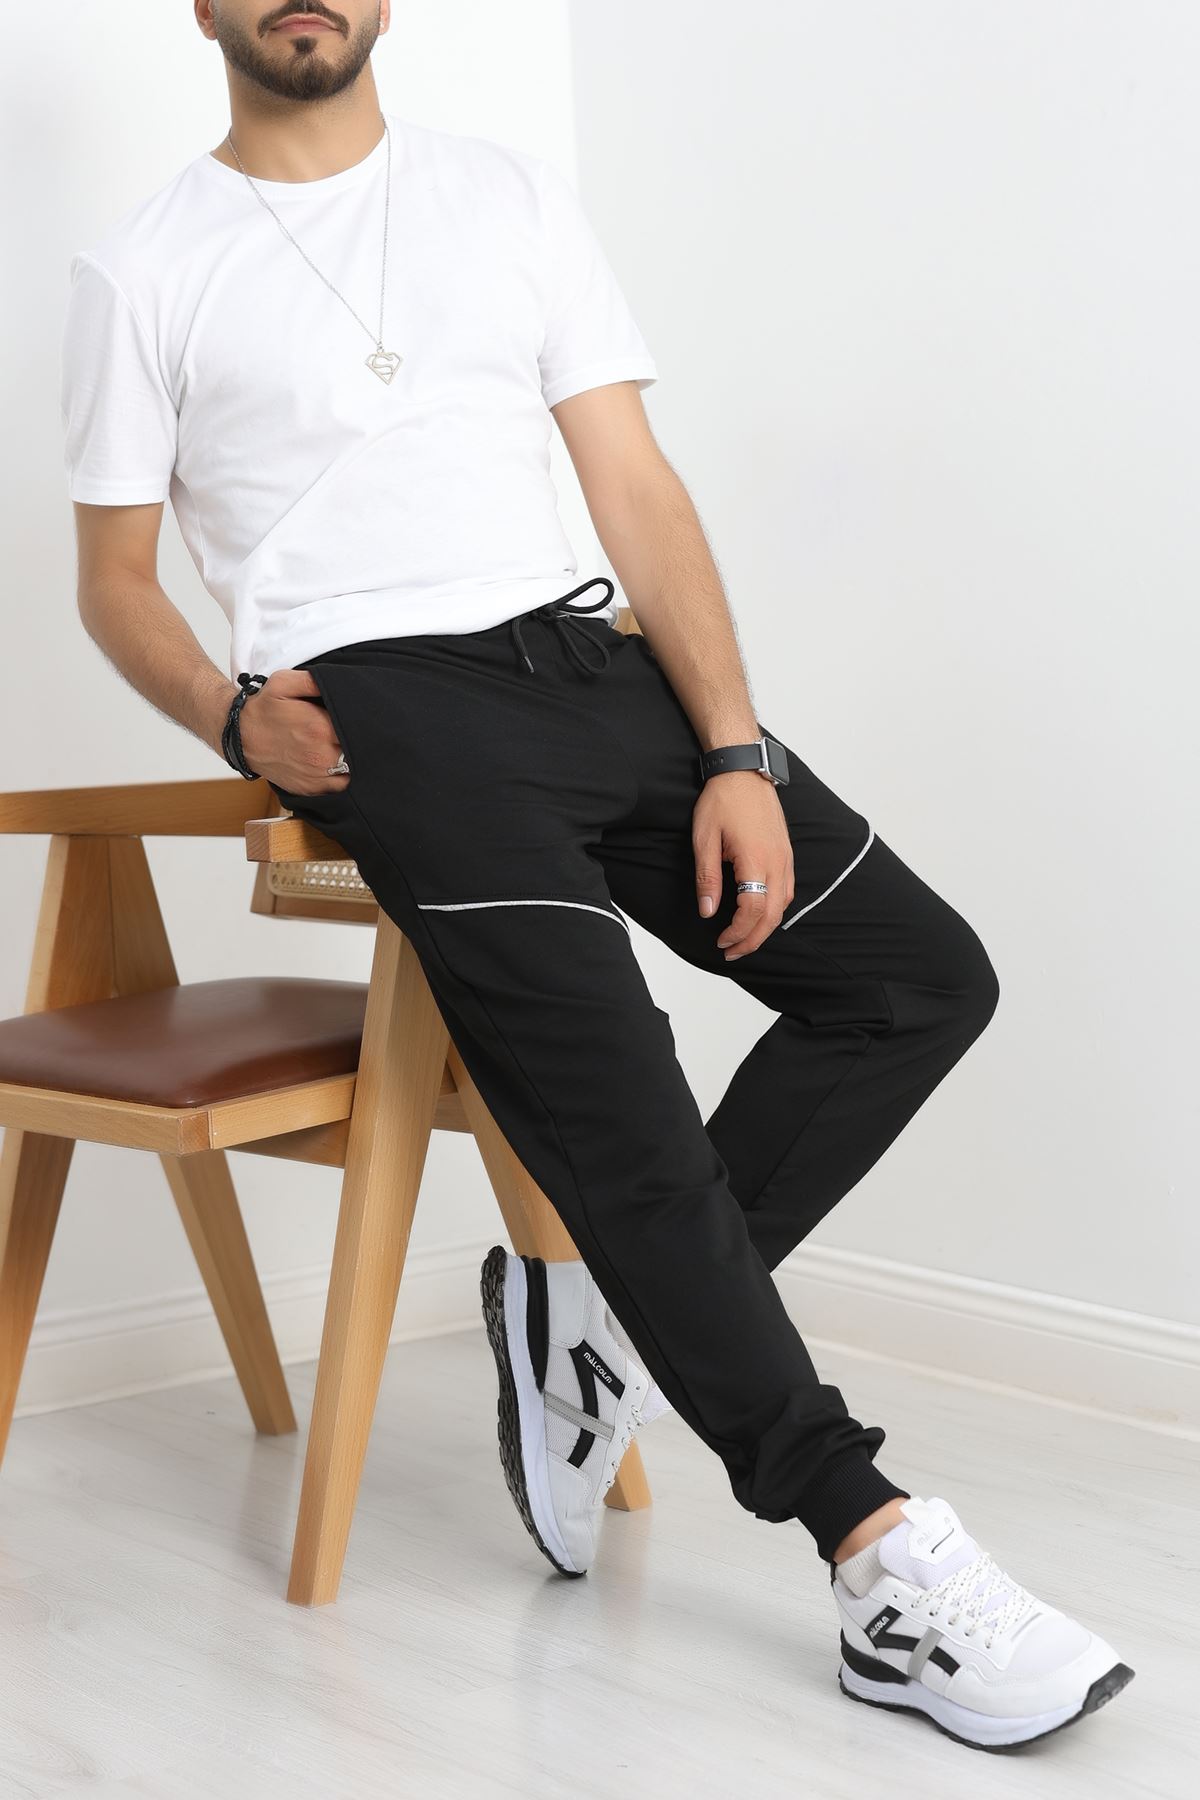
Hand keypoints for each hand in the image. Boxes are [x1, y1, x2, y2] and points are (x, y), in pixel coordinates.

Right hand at [236, 668, 350, 794]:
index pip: (358, 727)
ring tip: (340, 745)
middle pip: (358, 750)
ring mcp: (316, 776)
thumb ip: (313, 680)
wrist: (239, 738)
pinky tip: (333, 761)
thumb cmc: (262, 710)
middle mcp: (322, 756)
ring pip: (352, 770)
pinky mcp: (311, 789)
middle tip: (347, 730)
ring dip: (351, 759)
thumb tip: (340, 681)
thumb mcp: (283, 683)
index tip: (354, 717)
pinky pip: (339, 785)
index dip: (358, 721)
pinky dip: (341, 775)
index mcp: (320, 729)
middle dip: (357, 740)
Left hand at [693, 772, 794, 959]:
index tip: (721, 941)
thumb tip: (707, 911)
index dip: (737, 932)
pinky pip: (787, 890)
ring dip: (765, 927)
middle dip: (752, 939)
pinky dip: (775, 909)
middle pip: (772, 915)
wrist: (743, 771)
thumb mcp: (704, 839)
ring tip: (744, 938)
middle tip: (731, 952)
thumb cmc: (722, 800)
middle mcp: (777, 861)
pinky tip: (759, 914)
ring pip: (783, 906)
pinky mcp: (786, 853)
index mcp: (756, 859)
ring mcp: (785, 857)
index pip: (753, 910)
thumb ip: (707, 878)